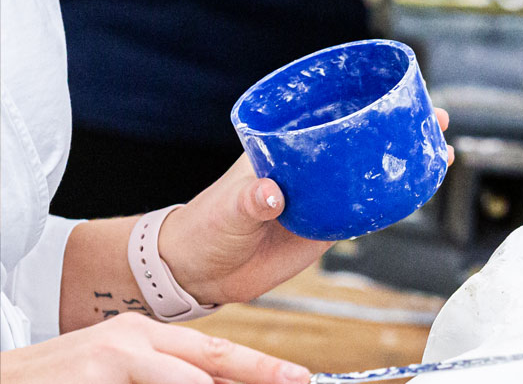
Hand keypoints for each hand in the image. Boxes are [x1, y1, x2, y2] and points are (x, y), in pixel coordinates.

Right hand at [0, 313, 308, 383]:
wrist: (3, 382)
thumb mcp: (127, 375)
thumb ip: (172, 378)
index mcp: (147, 336)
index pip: (217, 352)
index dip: (261, 366)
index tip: (297, 377)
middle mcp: (136, 338)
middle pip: (214, 358)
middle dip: (260, 372)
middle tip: (298, 380)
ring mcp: (115, 354)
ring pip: (190, 378)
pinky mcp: (98, 368)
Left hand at [162, 109, 454, 304]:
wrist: (203, 271)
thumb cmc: (206, 228)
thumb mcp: (227, 209)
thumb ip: (248, 201)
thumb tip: (270, 195)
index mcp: (283, 149)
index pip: (326, 118)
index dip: (361, 104)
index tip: (391, 94)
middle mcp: (307, 168)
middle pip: (359, 141)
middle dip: (397, 128)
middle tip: (434, 118)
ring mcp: (322, 197)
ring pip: (370, 174)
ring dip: (403, 163)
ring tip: (441, 151)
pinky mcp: (329, 227)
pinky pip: (368, 211)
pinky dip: (394, 201)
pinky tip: (420, 190)